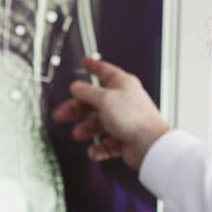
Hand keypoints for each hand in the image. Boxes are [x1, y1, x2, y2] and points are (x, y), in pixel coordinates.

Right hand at [50, 56, 170, 170]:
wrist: (149, 145)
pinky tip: (94, 150)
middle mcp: (123, 101)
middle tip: (61, 114)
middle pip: (94, 101)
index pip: (105, 71)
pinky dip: (99, 147)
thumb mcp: (104, 99)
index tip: (85, 61)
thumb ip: (87, 92)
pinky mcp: (125, 138)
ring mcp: (124, 120)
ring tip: (79, 134)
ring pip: (98, 123)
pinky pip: (107, 142)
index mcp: (122, 85)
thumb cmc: (134, 118)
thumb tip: (75, 87)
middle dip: (76, 109)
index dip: (93, 65)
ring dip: (86, 129)